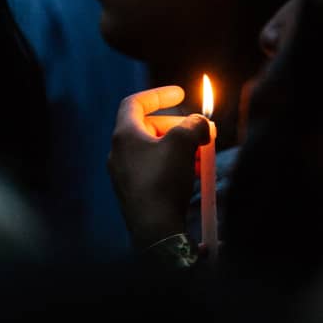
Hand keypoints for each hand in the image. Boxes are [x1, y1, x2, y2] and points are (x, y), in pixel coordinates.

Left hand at [109, 85, 210, 249]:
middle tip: (202, 132)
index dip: (159, 94)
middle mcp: (120, 153)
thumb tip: (200, 123)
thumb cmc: (163, 181)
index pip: (136, 103)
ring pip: (156, 151)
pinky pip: (156, 170)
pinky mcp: (136, 193)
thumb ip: (193, 124)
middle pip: (151, 128)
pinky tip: (193, 175)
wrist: (154, 229)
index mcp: (124, 135)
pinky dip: (175, 166)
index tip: (181, 93)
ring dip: (181, 148)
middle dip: (179, 126)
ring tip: (201, 155)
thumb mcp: (183, 143)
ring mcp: (126, 175)